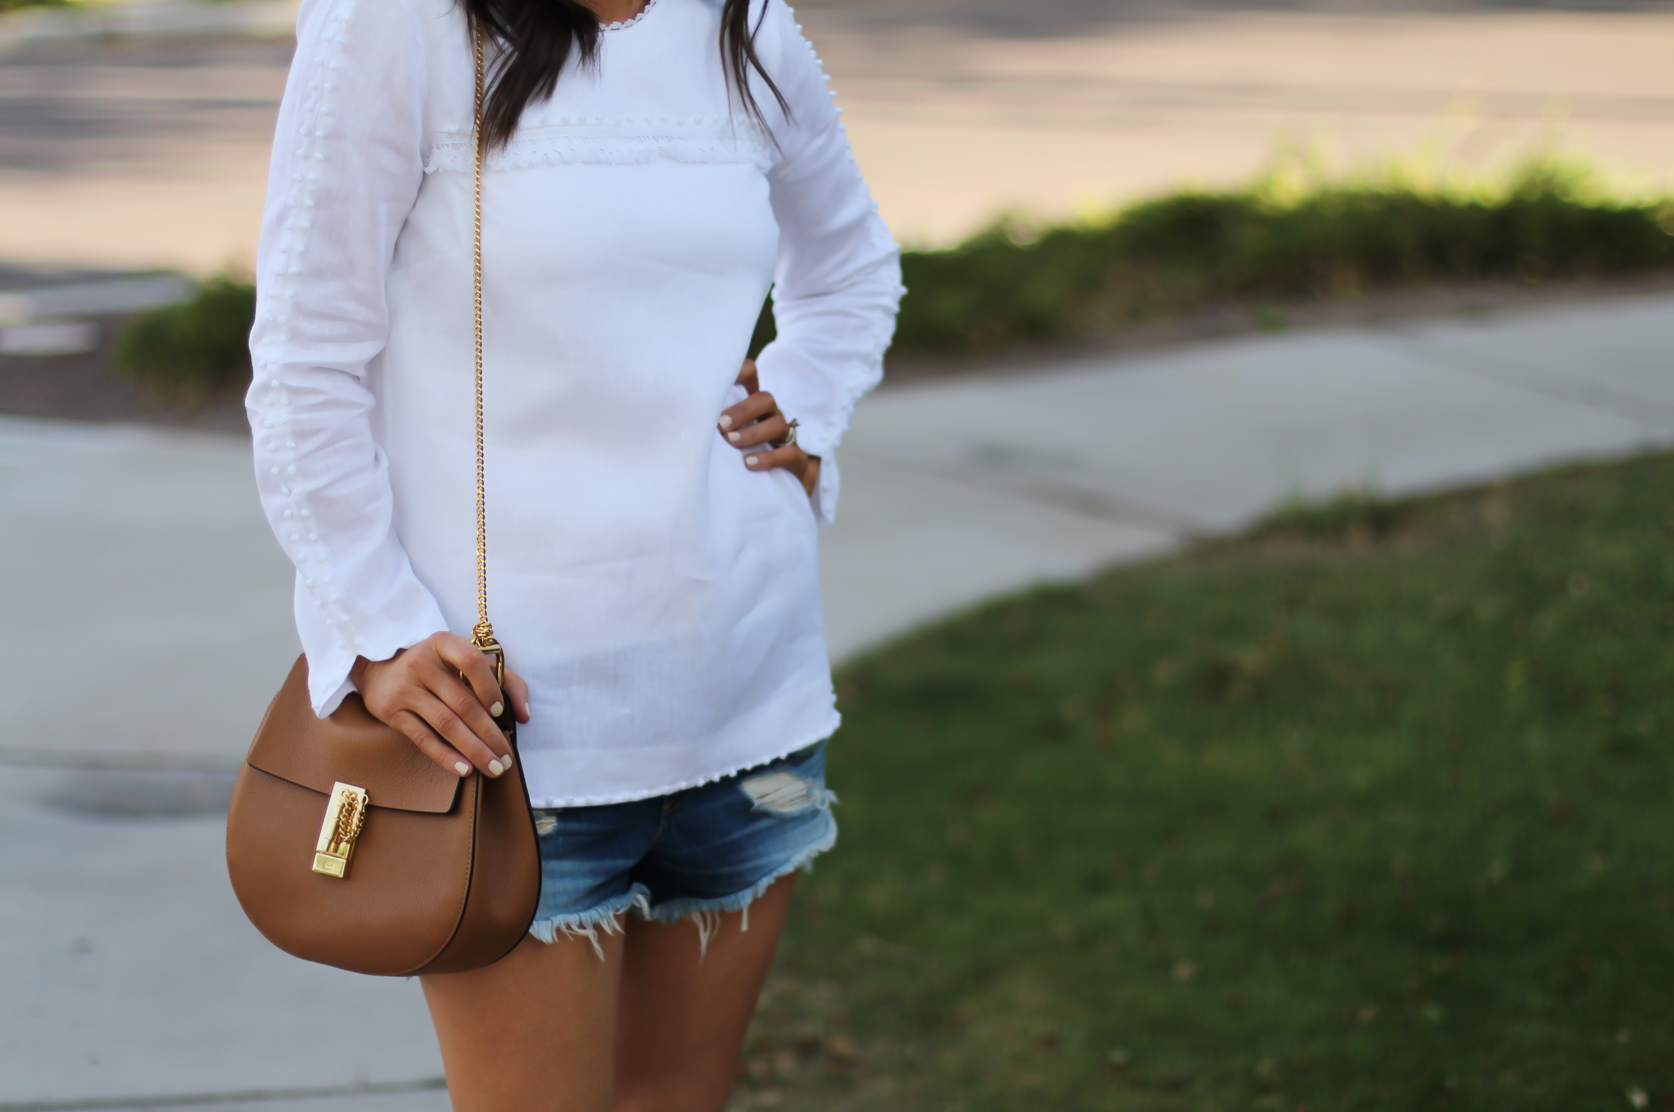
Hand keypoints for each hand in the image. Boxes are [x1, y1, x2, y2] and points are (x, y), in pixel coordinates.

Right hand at [350, 631, 530, 777]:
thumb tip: (524, 713)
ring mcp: (405, 688)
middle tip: (507, 757)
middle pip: (462, 703)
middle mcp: (422, 663)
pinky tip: (465, 769)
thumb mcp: (465, 660)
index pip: (470, 660)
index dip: (489, 686)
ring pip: (446, 724)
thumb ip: (502, 678)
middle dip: (489, 734)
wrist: (380, 670)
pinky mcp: (391, 712)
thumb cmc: (437, 667)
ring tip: (493, 767)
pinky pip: (424, 739)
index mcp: (444, 644)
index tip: (501, 711)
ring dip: (473, 750)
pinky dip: (446, 756)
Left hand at [719, 359, 819, 496]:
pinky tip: (749, 463)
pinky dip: (769, 457)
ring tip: (732, 443)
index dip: (739, 371)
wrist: (773, 493)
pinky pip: (789, 452)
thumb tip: (679, 423)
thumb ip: (709, 428)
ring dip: (753, 433)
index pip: (751, 375)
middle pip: (765, 399)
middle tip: (720, 426)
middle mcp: (771, 416)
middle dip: (742, 411)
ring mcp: (785, 437)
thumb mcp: (723, 439)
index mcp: (753, 407)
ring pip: (778, 424)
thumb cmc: (736, 460)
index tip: (716, 381)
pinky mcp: (796, 460)